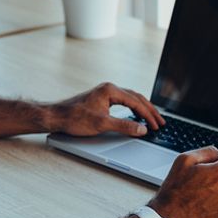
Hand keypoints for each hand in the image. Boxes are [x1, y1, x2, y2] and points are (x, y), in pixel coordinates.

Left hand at [47, 82, 164, 136]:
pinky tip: (136, 115)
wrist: (56, 116)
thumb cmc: (75, 118)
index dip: (148, 115)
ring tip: (152, 119)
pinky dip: (133, 108)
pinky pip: (123, 101)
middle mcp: (109, 88)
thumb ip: (124, 126)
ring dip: (142, 109)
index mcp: (111, 90)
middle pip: (136, 98)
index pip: (137, 102)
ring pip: (130, 99)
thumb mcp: (102, 124)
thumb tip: (142, 129)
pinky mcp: (101, 98)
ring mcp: (105, 92)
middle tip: (161, 122)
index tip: (156, 126)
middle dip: (149, 111)